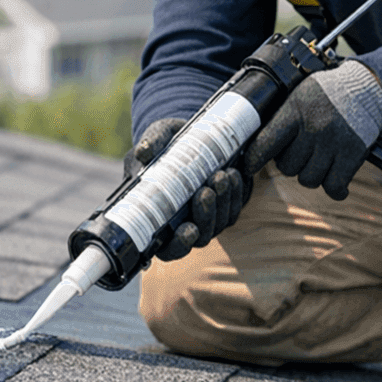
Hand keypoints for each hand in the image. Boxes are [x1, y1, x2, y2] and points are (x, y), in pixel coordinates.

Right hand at [126, 117, 252, 261]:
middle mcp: (184, 223)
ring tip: (221, 176)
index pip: (168, 248)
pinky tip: (233, 174)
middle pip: (200, 238)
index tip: (189, 230)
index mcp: (159, 218)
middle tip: (205, 191)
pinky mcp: (227, 204)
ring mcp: (209, 216)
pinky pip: (235, 207)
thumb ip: (151, 144)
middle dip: (206, 217)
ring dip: (223, 202)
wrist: (191, 133)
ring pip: (221, 223)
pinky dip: (237, 193)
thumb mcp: (157, 138)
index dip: (179, 245)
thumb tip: (144, 152)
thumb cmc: (166, 142)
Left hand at [242, 60, 381, 200]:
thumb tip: (254, 145)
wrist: (365, 89)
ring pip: (309, 180)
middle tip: (300, 152)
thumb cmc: (326, 94)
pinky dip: (334, 189)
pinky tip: (334, 181)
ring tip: (318, 160)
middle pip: (288, 167)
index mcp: (295, 111)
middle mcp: (313, 127)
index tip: (250, 166)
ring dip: (311, 174)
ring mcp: (333, 143)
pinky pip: (334, 186)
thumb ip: (279, 117)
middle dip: (291, 163)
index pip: (265, 143)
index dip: (254, 160)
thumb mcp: (298, 95)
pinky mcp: (352, 155)